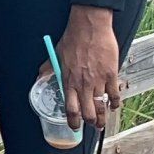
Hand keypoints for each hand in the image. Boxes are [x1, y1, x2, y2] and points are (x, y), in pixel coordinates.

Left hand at [54, 5, 121, 132]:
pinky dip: (114, 103)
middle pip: (88, 112)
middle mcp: (83, 84)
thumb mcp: (56, 55)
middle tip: (93, 126)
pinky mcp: (111, 74)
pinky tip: (114, 106)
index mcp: (69, 81)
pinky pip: (114, 94)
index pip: (70, 109)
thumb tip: (39, 77)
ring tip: (102, 123)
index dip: (73, 121)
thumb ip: (48, 69)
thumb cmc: (72, 39)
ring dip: (102, 117)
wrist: (90, 27)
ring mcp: (99, 80)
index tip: (74, 127)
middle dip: (90, 123)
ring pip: (101, 106)